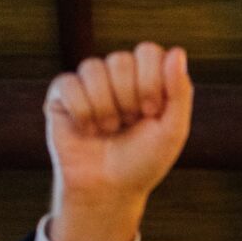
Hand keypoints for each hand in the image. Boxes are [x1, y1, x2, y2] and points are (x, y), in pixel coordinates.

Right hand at [46, 42, 193, 240]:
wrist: (109, 189)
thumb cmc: (144, 161)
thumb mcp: (172, 131)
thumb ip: (179, 92)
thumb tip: (177, 52)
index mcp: (147, 79)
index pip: (148, 51)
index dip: (151, 80)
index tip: (153, 111)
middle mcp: (118, 76)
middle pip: (120, 59)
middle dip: (128, 98)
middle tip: (129, 123)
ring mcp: (89, 83)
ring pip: (93, 68)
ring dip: (105, 108)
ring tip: (109, 129)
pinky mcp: (62, 95)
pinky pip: (68, 83)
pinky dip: (82, 111)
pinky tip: (87, 130)